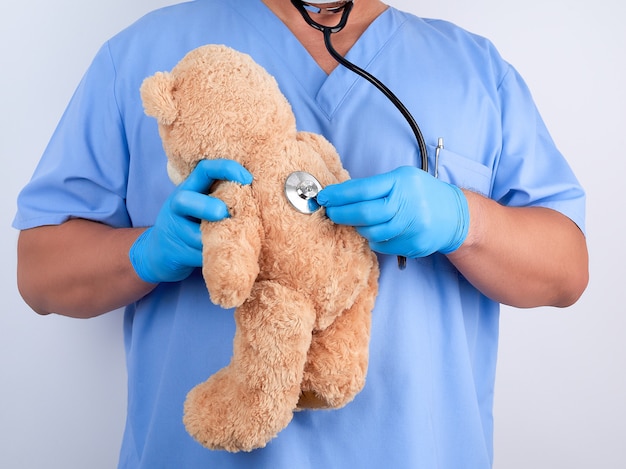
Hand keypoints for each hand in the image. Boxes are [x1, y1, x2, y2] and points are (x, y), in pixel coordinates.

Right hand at [129, 159, 252, 282]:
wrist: (158, 252)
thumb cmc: (191, 224)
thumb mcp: (201, 204)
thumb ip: (222, 196)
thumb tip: (259, 196)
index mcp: (189, 188)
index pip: (204, 169)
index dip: (225, 169)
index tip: (247, 178)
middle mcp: (177, 205)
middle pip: (185, 200)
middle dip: (206, 206)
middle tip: (223, 213)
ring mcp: (172, 230)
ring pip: (197, 235)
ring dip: (218, 240)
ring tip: (234, 242)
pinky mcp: (175, 253)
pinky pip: (200, 256)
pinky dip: (217, 257)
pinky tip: (226, 257)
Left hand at [316, 166, 468, 257]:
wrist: (455, 215)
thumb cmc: (423, 193)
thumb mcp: (403, 178)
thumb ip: (376, 186)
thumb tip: (341, 195)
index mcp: (402, 182)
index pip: (362, 189)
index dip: (339, 195)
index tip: (324, 197)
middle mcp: (408, 203)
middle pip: (364, 213)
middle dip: (341, 213)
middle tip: (330, 213)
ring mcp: (412, 226)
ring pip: (371, 232)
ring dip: (357, 227)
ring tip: (354, 221)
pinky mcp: (413, 244)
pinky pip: (382, 245)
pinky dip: (374, 239)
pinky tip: (375, 231)